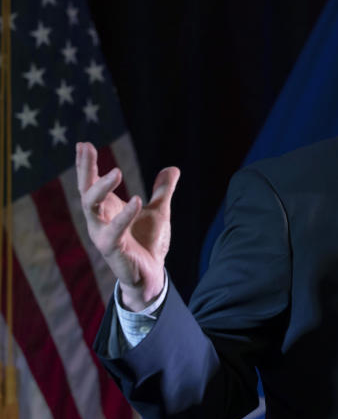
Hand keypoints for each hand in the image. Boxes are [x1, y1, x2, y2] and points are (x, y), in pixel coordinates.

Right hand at [76, 142, 179, 310]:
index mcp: (107, 209)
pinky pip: (113, 231)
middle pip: (85, 190)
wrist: (152, 275)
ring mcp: (102, 234)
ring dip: (101, 188)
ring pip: (91, 208)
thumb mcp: (160, 212)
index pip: (91, 183)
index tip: (84, 143)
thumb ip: (163, 191)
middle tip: (87, 147)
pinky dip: (124, 216)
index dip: (86, 164)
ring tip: (117, 172)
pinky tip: (136, 200)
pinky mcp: (112, 250)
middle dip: (85, 169)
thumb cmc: (149, 243)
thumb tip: (172, 168)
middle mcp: (99, 220)